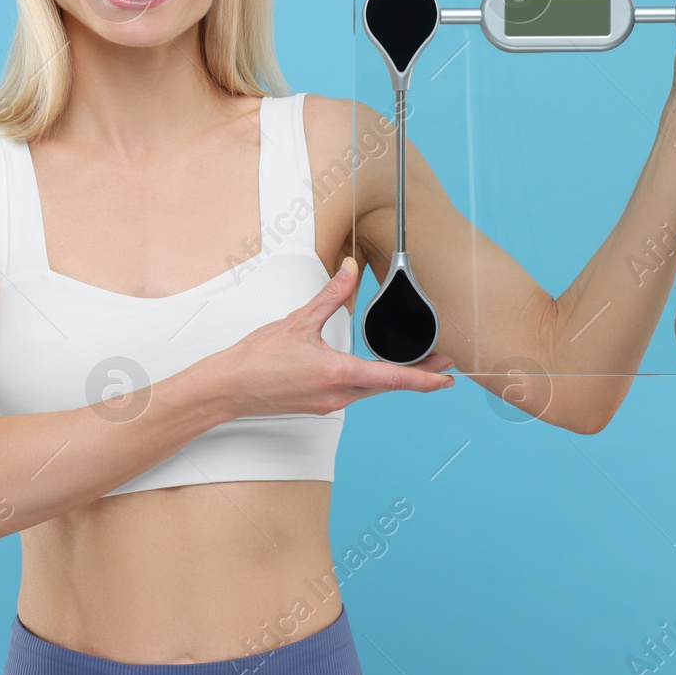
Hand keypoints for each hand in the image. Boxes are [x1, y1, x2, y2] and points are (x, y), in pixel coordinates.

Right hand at [204, 256, 455, 418]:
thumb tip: (349, 269)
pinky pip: (353, 393)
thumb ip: (331, 294)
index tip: (447, 378)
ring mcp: (328, 404)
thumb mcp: (298, 320)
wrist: (228, 388)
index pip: (392, 378)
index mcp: (337, 373)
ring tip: (413, 364)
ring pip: (370, 390)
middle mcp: (337, 395)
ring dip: (393, 378)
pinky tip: (371, 370)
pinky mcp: (319, 405)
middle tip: (443, 364)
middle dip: (417, 375)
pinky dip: (370, 381)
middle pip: (388, 385)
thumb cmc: (256, 359)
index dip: (424, 378)